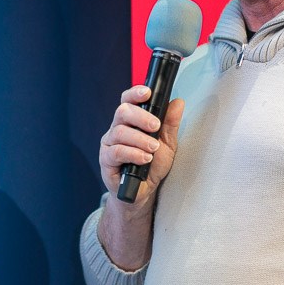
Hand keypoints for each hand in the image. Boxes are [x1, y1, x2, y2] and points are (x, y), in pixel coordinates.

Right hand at [97, 85, 184, 206]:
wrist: (144, 191)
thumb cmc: (152, 165)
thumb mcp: (167, 143)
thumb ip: (170, 123)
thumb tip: (178, 102)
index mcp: (130, 121)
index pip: (128, 100)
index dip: (135, 93)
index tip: (147, 93)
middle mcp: (117, 129)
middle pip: (122, 111)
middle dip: (141, 117)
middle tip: (155, 126)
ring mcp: (110, 144)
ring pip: (119, 132)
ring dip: (140, 139)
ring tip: (153, 149)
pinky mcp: (106, 160)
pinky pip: (116, 152)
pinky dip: (133, 154)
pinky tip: (144, 159)